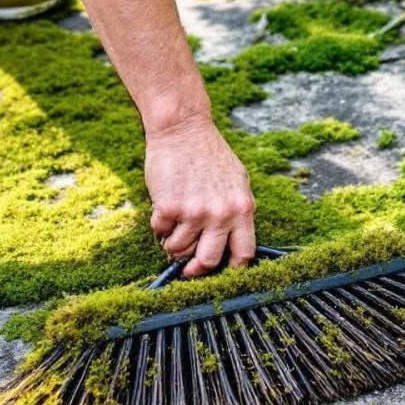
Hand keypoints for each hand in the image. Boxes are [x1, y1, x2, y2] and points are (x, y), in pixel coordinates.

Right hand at [145, 115, 255, 277]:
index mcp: (243, 209)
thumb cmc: (209, 154)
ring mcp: (194, 213)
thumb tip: (232, 243)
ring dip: (172, 244)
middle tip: (187, 269)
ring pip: (179, 249)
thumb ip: (237, 211)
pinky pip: (160, 233)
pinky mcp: (169, 208)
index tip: (222, 274)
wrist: (182, 130)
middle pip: (209, 261)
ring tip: (173, 227)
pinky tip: (163, 210)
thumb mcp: (237, 181)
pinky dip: (159, 227)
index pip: (244, 253)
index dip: (233, 270)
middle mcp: (221, 215)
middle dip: (196, 270)